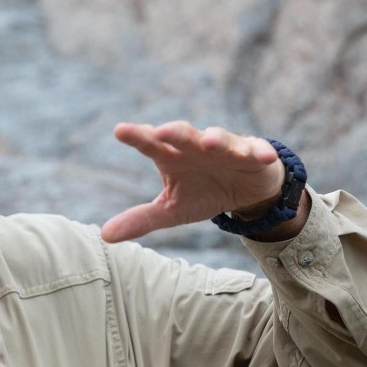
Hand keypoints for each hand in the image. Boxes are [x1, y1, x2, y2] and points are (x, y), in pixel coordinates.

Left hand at [101, 121, 287, 242]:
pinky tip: (262, 155)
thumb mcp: (172, 210)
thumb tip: (104, 235)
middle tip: (161, 132)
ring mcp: (227, 147)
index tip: (119, 130)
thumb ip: (140, 219)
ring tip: (209, 141)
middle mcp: (197, 146)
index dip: (137, 136)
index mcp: (173, 155)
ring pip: (220, 138)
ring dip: (216, 138)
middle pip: (183, 135)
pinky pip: (257, 150)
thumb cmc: (204, 192)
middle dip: (174, 132)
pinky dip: (259, 151)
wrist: (246, 191)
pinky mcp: (254, 153)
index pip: (151, 143)